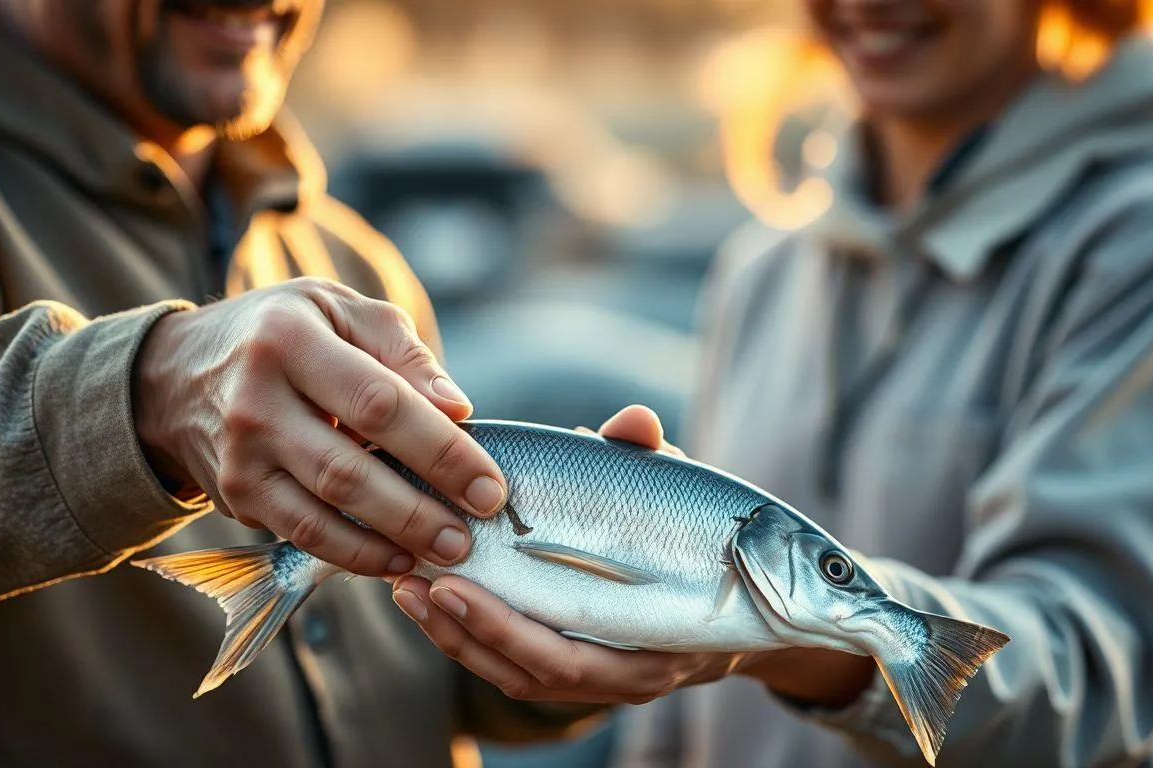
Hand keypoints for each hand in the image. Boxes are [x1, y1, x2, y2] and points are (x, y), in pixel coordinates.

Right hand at [133, 277, 507, 576]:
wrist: (179, 372)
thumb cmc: (286, 332)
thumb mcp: (341, 311)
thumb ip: (403, 352)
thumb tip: (457, 408)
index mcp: (289, 339)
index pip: (378, 403)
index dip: (440, 449)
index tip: (489, 484)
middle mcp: (255, 400)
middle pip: (350, 468)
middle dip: (420, 509)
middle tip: (471, 534)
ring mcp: (240, 455)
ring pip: (324, 513)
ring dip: (391, 541)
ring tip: (445, 554)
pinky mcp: (236, 495)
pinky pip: (302, 535)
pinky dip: (354, 553)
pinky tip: (397, 559)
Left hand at [392, 404, 875, 707]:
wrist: (749, 600)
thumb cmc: (707, 542)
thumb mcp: (685, 498)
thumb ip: (653, 462)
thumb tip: (629, 422)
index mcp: (658, 645)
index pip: (572, 657)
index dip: (507, 631)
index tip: (454, 588)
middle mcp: (626, 675)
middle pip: (530, 673)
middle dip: (465, 633)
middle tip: (414, 583)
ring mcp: (600, 679)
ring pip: (513, 674)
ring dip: (454, 637)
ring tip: (404, 588)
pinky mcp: (576, 669)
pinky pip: (514, 666)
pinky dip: (469, 636)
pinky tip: (429, 599)